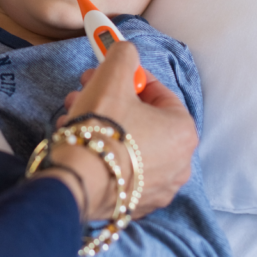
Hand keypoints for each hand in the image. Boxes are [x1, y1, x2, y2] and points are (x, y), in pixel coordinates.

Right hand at [42, 43, 197, 219]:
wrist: (78, 182)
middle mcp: (180, 164)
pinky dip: (104, 154)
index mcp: (183, 132)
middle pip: (143, 119)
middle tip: (84, 91)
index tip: (106, 74)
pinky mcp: (136, 205)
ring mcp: (159, 188)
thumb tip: (126, 51)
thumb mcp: (112, 76)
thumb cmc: (101, 127)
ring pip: (130, 144)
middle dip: (111, 101)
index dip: (129, 78)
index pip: (158, 93)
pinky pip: (122, 170)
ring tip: (73, 117)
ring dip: (102, 125)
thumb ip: (124, 55)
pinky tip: (80, 144)